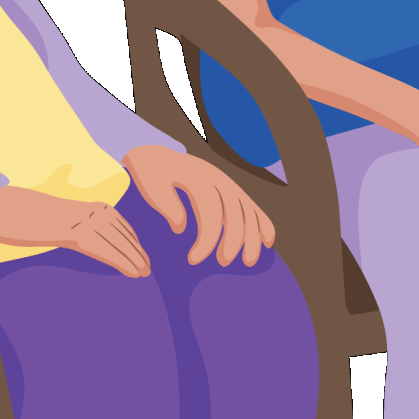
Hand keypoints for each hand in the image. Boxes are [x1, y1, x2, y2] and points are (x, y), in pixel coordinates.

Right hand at [0, 187, 150, 277]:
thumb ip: (85, 226)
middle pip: (124, 235)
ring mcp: (88, 223)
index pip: (122, 225)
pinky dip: (121, 263)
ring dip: (133, 261)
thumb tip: (95, 239)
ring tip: (143, 274)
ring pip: (118, 245)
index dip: (134, 242)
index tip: (144, 255)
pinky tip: (131, 273)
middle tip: (148, 268)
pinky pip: (106, 252)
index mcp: (97, 205)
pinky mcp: (80, 236)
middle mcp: (96, 211)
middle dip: (138, 252)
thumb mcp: (69, 219)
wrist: (20, 213)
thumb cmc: (42, 218)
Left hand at [124, 146, 276, 265]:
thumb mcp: (151, 185)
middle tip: (223, 263)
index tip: (193, 260)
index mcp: (198, 177)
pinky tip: (268, 242)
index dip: (206, 238)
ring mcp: (229, 184)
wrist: (158, 156)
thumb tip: (181, 227)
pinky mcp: (233, 190)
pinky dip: (263, 223)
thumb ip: (166, 204)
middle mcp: (218, 179)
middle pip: (235, 211)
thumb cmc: (152, 174)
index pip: (210, 211)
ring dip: (252, 237)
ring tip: (248, 262)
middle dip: (234, 240)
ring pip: (248, 211)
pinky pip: (253, 206)